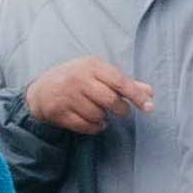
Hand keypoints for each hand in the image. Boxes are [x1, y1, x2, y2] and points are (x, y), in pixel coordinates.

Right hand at [21, 55, 151, 136]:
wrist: (42, 91)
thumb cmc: (77, 80)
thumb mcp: (98, 74)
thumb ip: (125, 83)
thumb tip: (150, 92)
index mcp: (92, 65)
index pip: (119, 81)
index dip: (136, 95)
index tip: (149, 107)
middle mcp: (79, 79)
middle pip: (110, 101)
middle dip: (120, 110)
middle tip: (120, 110)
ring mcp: (67, 96)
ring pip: (98, 115)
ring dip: (103, 118)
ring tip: (98, 111)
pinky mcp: (59, 112)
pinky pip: (86, 126)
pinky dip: (94, 127)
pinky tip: (92, 120)